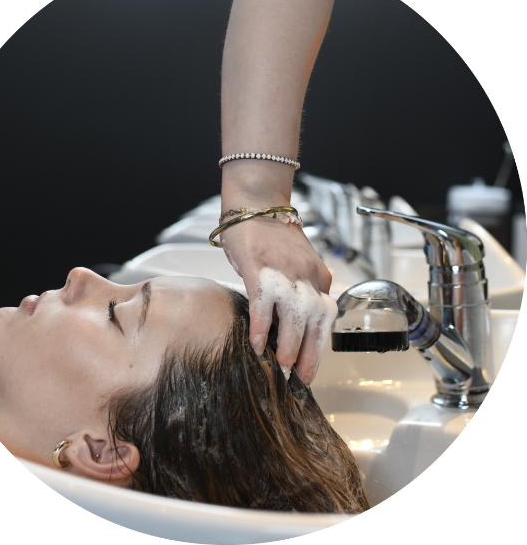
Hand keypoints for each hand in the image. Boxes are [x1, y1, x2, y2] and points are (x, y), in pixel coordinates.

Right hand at [220, 214, 335, 384]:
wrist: (256, 203)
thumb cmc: (271, 234)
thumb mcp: (297, 262)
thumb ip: (301, 286)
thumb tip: (294, 318)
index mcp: (319, 276)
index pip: (325, 318)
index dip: (318, 346)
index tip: (310, 366)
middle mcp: (308, 276)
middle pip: (317, 323)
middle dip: (310, 355)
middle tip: (300, 378)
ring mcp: (286, 273)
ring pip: (296, 319)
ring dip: (290, 347)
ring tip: (281, 368)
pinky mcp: (262, 270)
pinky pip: (265, 306)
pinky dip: (263, 329)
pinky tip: (257, 344)